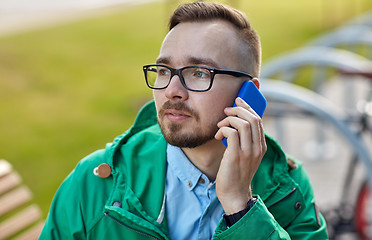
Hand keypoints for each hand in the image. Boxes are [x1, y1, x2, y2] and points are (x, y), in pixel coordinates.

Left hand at [214, 97, 266, 213]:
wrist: (235, 194)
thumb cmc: (236, 173)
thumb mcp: (246, 155)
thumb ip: (245, 140)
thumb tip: (235, 122)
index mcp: (261, 146)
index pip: (258, 120)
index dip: (247, 107)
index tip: (237, 100)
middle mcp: (258, 148)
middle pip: (252, 118)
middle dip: (238, 109)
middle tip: (226, 110)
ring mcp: (248, 152)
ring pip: (242, 124)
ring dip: (228, 120)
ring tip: (220, 126)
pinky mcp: (236, 156)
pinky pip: (231, 133)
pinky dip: (223, 130)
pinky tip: (218, 135)